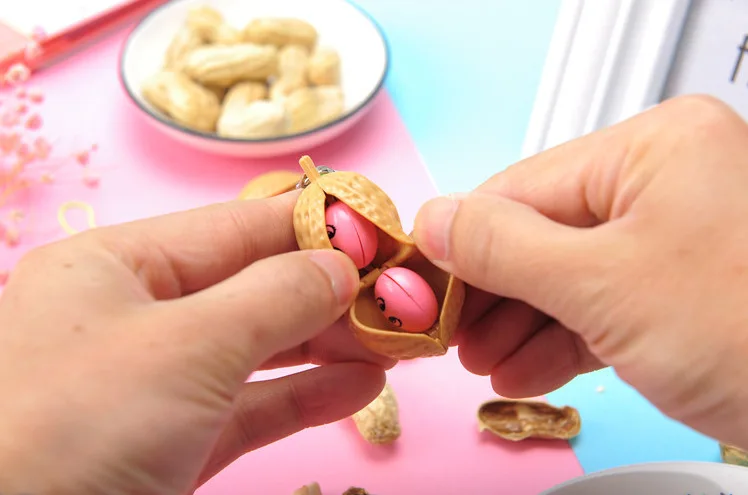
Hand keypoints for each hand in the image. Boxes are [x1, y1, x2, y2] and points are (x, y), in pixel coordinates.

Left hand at [0, 191, 393, 494]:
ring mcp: (152, 383)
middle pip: (252, 288)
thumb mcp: (186, 346)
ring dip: (327, 345)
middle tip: (403, 295)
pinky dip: (304, 397)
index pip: (236, 226)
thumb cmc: (74, 427)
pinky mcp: (168, 444)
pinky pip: (248, 406)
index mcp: (117, 265)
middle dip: (330, 292)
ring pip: (256, 349)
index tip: (381, 227)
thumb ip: (275, 297)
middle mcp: (133, 315)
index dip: (313, 224)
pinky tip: (360, 387)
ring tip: (394, 342)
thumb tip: (342, 264)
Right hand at [413, 95, 747, 448]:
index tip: (422, 279)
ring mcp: (675, 238)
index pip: (524, 186)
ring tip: (483, 362)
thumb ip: (507, 248)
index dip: (464, 239)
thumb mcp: (606, 285)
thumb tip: (437, 221)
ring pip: (568, 274)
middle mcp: (666, 181)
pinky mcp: (681, 290)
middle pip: (543, 232)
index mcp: (655, 147)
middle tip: (450, 331)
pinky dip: (560, 338)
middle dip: (493, 291)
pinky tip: (524, 369)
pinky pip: (602, 304)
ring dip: (520, 322)